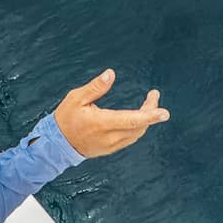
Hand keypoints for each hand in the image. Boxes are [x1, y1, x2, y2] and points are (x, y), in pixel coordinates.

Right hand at [53, 69, 168, 157]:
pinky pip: (131, 138)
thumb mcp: (76, 97)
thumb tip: (111, 73)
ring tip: (149, 104)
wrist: (58, 143)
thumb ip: (96, 87)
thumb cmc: (66, 117)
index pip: (131, 120)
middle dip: (151, 112)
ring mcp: (112, 145)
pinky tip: (138, 117)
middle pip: (138, 126)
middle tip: (154, 95)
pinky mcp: (112, 149)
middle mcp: (110, 137)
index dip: (149, 116)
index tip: (164, 112)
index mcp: (101, 123)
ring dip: (145, 119)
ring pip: (137, 133)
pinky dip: (138, 126)